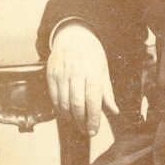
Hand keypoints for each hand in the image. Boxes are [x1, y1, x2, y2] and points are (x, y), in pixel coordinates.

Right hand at [46, 22, 118, 136]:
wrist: (73, 34)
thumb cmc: (92, 53)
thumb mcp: (104, 70)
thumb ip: (107, 92)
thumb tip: (114, 111)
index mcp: (93, 72)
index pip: (93, 100)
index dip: (93, 118)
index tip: (94, 130)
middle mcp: (76, 73)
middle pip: (77, 104)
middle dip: (81, 122)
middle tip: (86, 130)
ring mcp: (62, 74)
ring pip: (63, 103)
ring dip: (70, 118)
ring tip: (77, 123)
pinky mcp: (51, 74)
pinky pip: (53, 97)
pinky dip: (59, 109)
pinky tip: (66, 114)